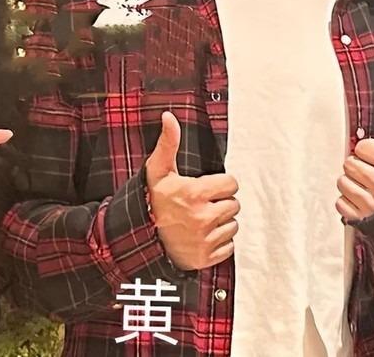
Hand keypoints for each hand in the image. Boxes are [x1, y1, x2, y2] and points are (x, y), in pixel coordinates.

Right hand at [145, 111, 238, 270]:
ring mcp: (206, 239)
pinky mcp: (207, 257)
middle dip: (222, 202)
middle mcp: (203, 217)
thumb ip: (168, 142)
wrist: (140, 237)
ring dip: (222, 223)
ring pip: (233, 226)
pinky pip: (228, 247)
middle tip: (204, 203)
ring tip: (202, 219)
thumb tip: (169, 117)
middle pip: (234, 205)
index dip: (221, 183)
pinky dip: (219, 242)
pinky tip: (203, 235)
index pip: (231, 184)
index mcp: (195, 193)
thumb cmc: (151, 200)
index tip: (209, 187)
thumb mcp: (158, 169)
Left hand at [336, 115, 373, 221]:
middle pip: (349, 163)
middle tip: (373, 175)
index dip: (369, 152)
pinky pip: (340, 203)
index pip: (362, 146)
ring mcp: (373, 204)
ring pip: (342, 182)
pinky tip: (363, 203)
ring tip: (368, 190)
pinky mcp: (362, 219)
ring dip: (352, 185)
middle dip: (359, 168)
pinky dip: (348, 203)